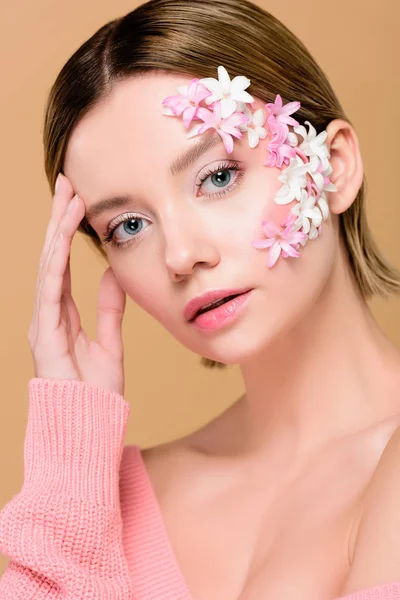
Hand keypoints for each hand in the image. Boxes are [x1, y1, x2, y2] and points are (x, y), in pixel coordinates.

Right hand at [28, 173, 126, 395]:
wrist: (89, 429)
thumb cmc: (96, 393)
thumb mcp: (109, 341)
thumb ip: (109, 308)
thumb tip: (114, 274)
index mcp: (62, 315)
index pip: (62, 264)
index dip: (69, 232)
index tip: (78, 200)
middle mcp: (47, 315)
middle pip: (52, 257)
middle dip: (58, 219)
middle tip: (66, 183)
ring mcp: (42, 324)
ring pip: (48, 266)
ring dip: (57, 230)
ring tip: (67, 197)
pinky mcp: (43, 335)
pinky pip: (49, 288)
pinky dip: (56, 259)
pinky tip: (62, 234)